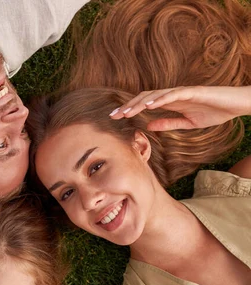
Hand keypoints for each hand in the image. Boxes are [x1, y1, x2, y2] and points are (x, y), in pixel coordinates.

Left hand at [109, 86, 250, 130]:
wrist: (236, 105)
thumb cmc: (214, 111)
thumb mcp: (187, 123)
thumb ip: (168, 123)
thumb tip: (149, 126)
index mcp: (171, 102)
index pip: (145, 104)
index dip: (130, 109)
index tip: (116, 117)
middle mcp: (173, 95)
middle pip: (145, 98)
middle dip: (129, 106)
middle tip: (114, 115)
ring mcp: (182, 92)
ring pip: (156, 95)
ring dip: (140, 103)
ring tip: (127, 111)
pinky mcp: (194, 91)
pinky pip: (174, 94)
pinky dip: (160, 99)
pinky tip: (149, 106)